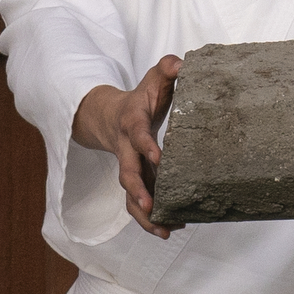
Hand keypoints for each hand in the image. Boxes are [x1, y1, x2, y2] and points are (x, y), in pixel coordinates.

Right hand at [74, 58, 183, 237]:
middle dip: (137, 191)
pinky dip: (149, 219)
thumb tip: (181, 63)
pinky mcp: (136, 180)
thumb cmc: (139, 99)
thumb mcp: (153, 79)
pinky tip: (169, 230)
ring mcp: (129, 168)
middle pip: (127, 173)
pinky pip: (137, 203)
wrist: (111, 117)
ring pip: (129, 195)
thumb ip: (167, 69)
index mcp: (132, 124)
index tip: (159, 158)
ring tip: (163, 230)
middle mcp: (127, 150)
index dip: (146, 146)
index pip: (137, 135)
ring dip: (143, 214)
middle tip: (150, 206)